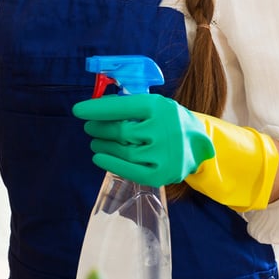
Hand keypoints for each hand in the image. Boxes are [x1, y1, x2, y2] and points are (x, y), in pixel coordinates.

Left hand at [72, 94, 214, 187]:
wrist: (200, 143)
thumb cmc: (169, 121)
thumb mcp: (156, 105)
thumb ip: (130, 106)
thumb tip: (97, 108)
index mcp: (161, 107)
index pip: (124, 107)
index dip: (98, 109)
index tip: (78, 111)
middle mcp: (164, 129)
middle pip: (121, 131)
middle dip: (100, 129)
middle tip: (90, 128)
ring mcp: (165, 154)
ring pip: (124, 151)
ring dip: (103, 146)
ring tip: (95, 142)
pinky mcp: (163, 174)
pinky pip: (131, 170)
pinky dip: (112, 164)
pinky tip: (99, 158)